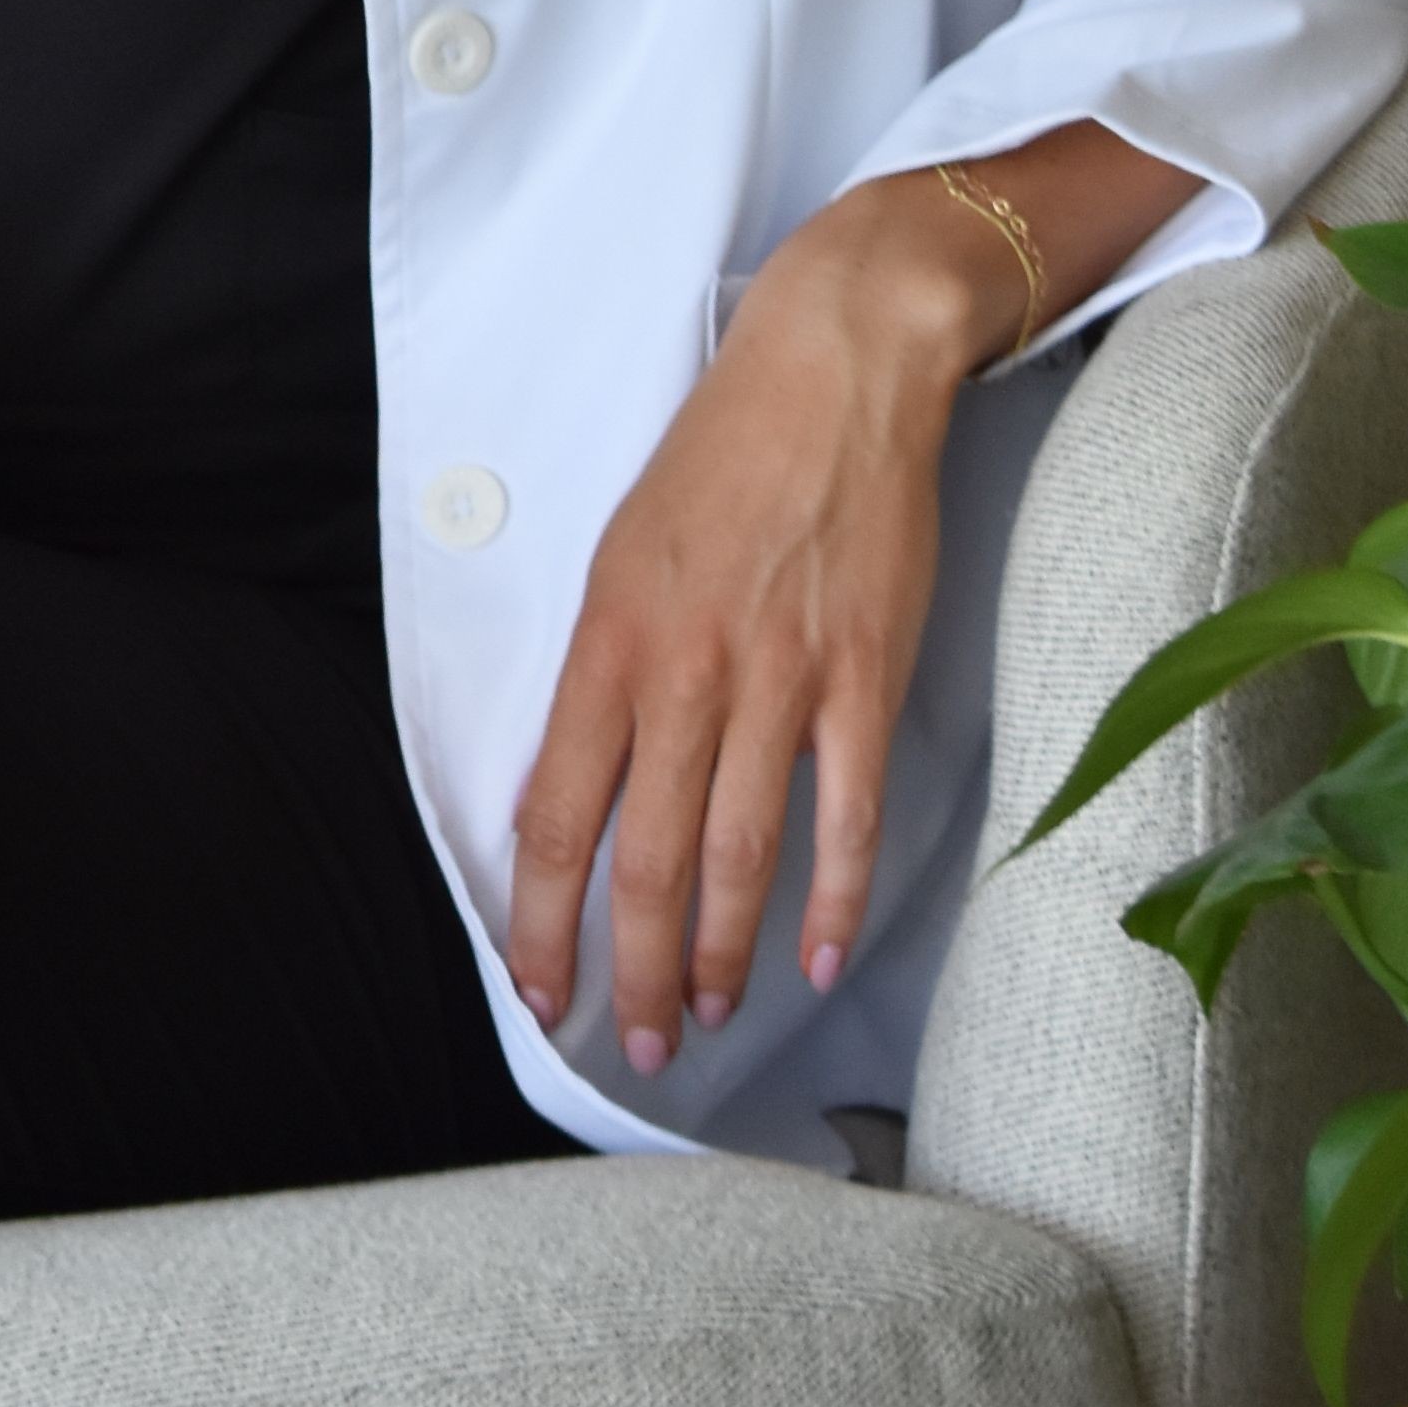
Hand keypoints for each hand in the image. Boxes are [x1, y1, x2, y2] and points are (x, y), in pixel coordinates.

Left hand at [504, 119, 1203, 1070]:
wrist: (837, 365)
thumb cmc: (722, 453)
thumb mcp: (624, 553)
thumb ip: (606, 671)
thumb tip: (586, 785)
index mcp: (610, 639)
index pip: (557, 813)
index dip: (544, 918)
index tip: (542, 988)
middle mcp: (687, 670)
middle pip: (648, 860)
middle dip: (636, 969)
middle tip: (638, 1041)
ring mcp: (782, 676)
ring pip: (740, 853)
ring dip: (721, 952)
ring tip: (709, 1011)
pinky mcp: (865, 671)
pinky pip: (843, 812)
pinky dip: (830, 897)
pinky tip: (813, 955)